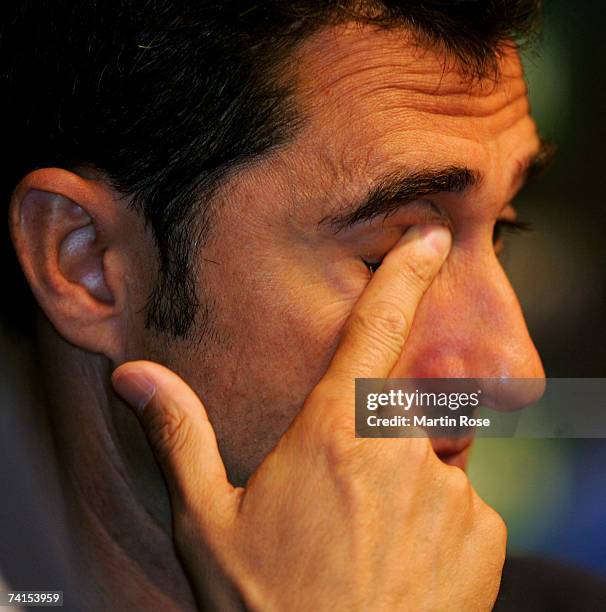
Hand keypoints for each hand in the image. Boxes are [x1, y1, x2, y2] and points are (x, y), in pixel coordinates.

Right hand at [112, 224, 505, 610]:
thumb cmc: (268, 606)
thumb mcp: (208, 520)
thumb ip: (180, 434)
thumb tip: (134, 376)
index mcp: (334, 432)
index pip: (377, 326)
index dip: (406, 272)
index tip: (432, 233)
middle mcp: (399, 449)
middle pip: (400, 407)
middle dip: (377, 435)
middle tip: (346, 500)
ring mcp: (449, 492)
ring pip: (431, 460)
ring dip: (403, 485)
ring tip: (366, 542)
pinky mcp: (483, 534)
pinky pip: (461, 506)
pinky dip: (436, 523)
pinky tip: (402, 567)